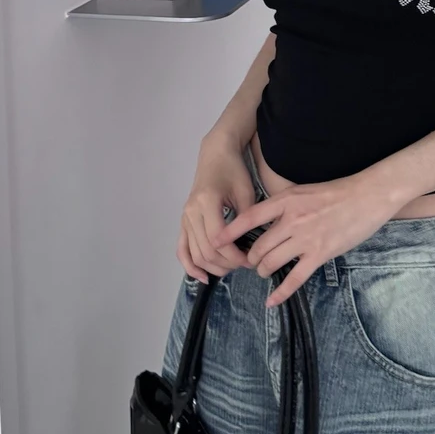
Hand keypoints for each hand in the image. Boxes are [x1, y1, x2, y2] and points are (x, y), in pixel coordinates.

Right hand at [177, 136, 261, 284]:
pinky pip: (182, 249)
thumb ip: (247, 219)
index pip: (218, 240)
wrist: (215, 156)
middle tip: (245, 264)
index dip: (234, 255)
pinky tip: (203, 277)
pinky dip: (190, 266)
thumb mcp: (246, 192)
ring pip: (194, 254)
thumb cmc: (234, 171)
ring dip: (213, 267)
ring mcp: (184, 218)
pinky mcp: (183, 222)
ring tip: (231, 268)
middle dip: (227, 263)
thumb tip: (252, 246)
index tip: (251, 259)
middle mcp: (191, 212)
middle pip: (206, 251)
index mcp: (207, 202)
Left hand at [216, 172, 401, 307]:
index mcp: (286, 201)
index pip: (250, 217)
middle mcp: (292, 220)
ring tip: (263, 271)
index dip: (230, 231)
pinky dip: (280, 292)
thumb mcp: (303, 191)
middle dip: (251, 259)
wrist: (367, 195)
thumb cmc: (337, 192)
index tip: (215, 241)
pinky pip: (294, 278)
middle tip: (251, 262)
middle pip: (259, 246)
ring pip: (271, 262)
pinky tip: (271, 301)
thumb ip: (285, 205)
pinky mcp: (320, 254)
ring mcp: (306, 238)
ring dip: (263, 270)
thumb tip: (267, 220)